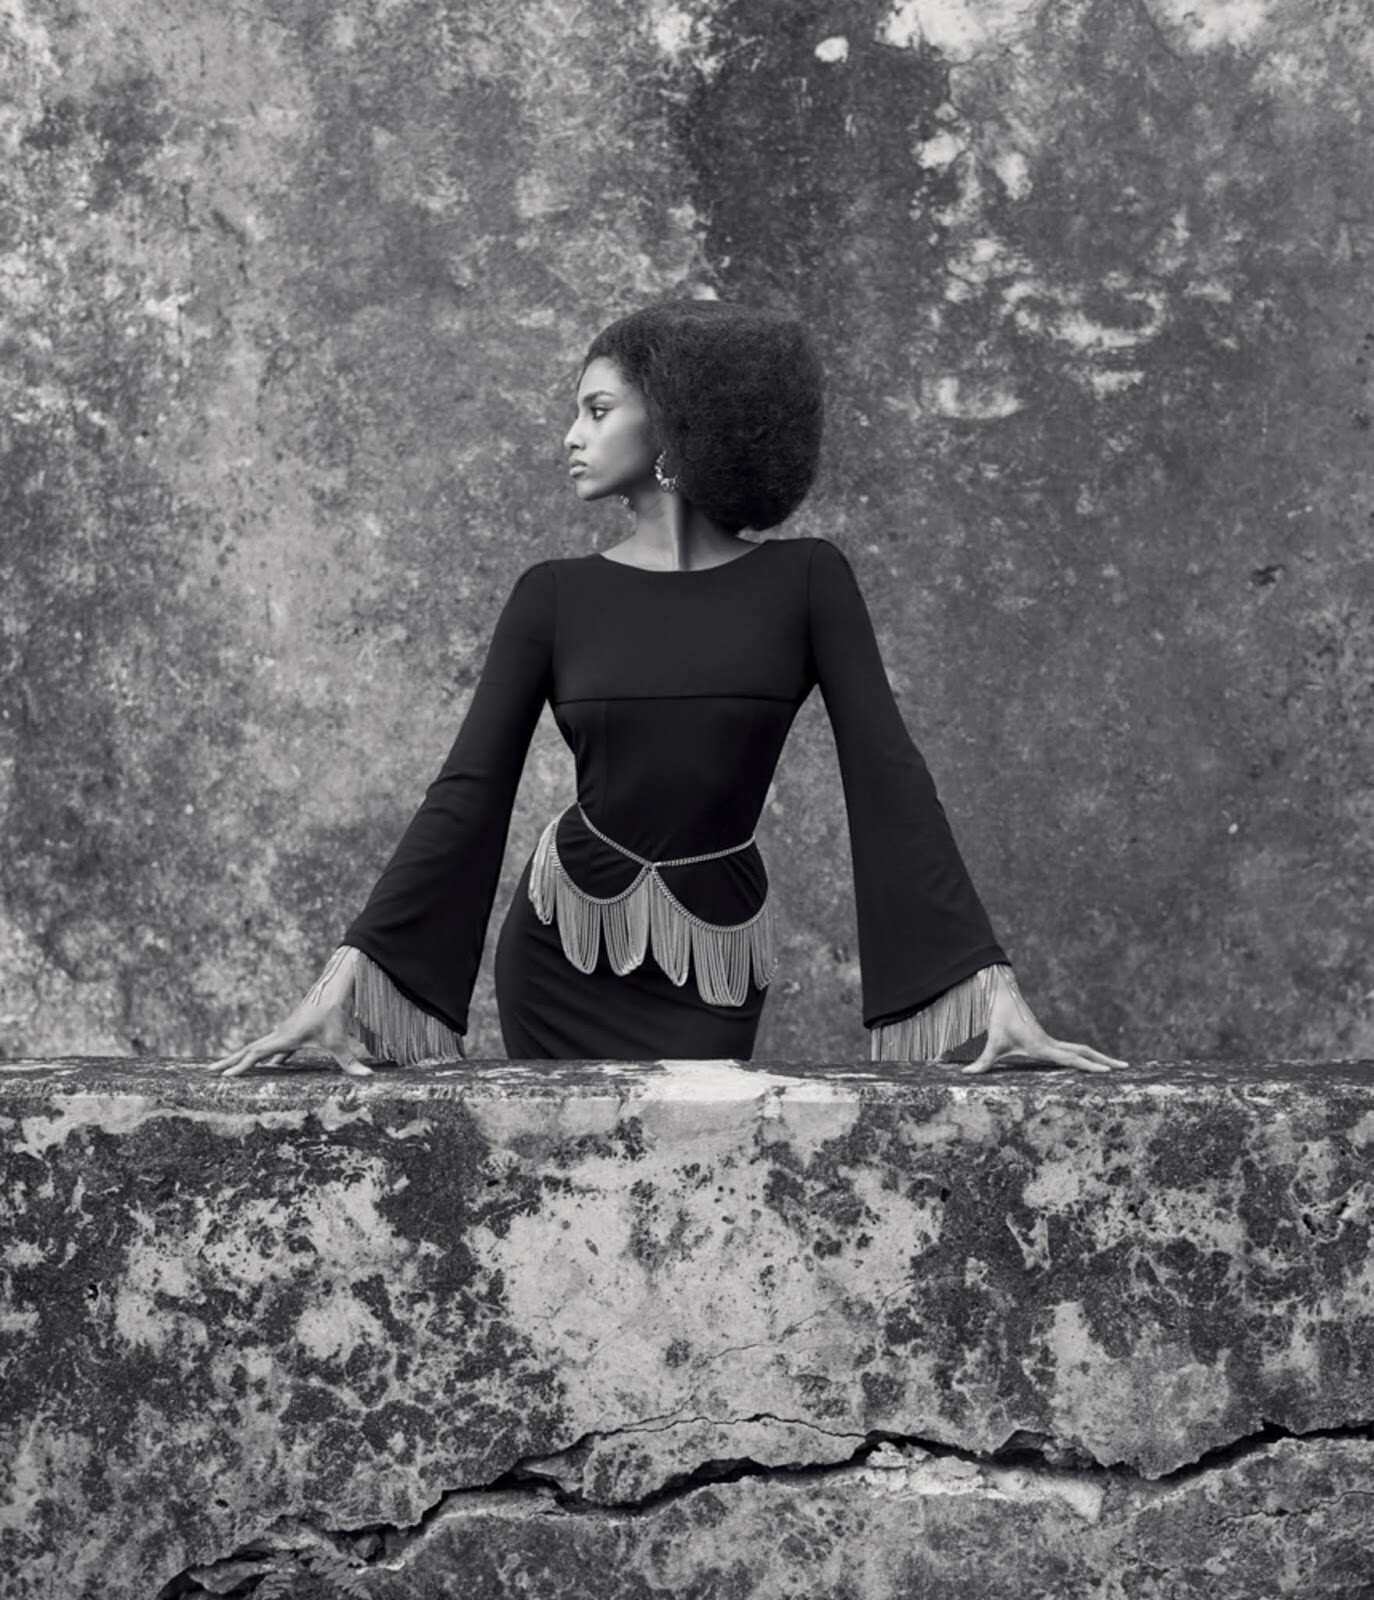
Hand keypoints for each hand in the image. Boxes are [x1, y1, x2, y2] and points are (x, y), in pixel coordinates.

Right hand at [209, 946, 374, 1078]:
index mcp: (285, 1037)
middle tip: (209, 1072)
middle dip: (230, 1061)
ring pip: (259, 1046)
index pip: (256, 1054)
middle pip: (250, 1049)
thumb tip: (368, 1078)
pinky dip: (265, 1055)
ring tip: (228, 1068)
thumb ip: (351, 1062)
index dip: (240, 1066)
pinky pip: (274, 1045)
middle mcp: (280, 1033)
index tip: (224, 1077)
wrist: (335, 986)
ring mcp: (285, 1031)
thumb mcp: (341, 1040)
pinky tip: (269, 1064)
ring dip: (244, 1057)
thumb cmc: (335, 1012)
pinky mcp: (294, 1030)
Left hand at [959, 966, 1126, 1075]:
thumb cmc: (998, 1020)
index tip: (1108, 1072)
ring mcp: (1051, 1042)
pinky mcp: (1047, 1041)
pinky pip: (1071, 1049)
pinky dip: (1086, 1055)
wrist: (1002, 997)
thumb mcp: (992, 1043)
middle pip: (1084, 1052)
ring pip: (1081, 1049)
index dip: (1089, 1066)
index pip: (1072, 1058)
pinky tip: (1093, 1062)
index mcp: (1043, 1046)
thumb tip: (965, 1075)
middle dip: (1104, 1060)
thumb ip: (982, 1062)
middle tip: (1126, 1068)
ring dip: (1098, 1057)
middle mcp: (1051, 1044)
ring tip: (1117, 1066)